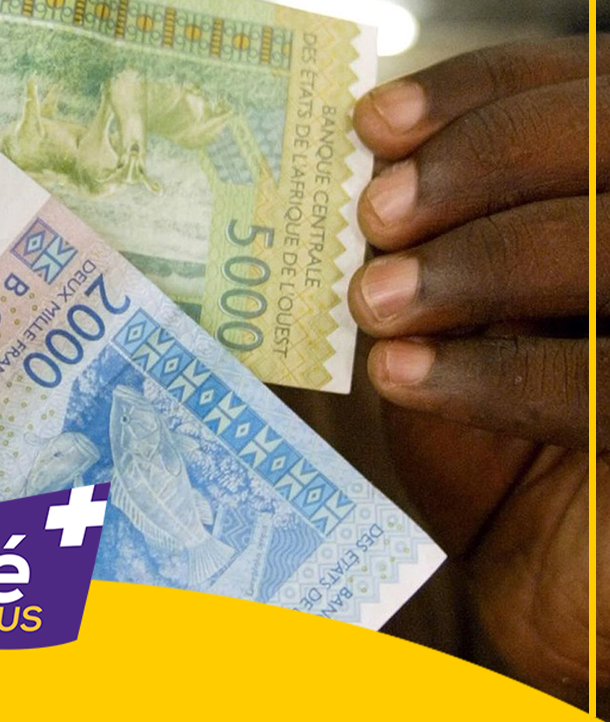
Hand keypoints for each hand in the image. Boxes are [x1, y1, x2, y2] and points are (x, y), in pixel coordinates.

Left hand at [348, 36, 602, 706]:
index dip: (481, 90)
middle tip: (377, 213)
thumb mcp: (451, 323)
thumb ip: (430, 245)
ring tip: (377, 301)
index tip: (373, 122)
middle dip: (481, 160)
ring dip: (477, 262)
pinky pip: (605, 382)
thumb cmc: (495, 437)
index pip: (580, 88)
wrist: (542, 578)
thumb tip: (372, 165)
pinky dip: (494, 372)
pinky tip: (403, 374)